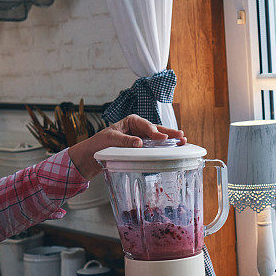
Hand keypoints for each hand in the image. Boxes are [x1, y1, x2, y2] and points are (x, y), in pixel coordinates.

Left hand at [67, 114, 185, 178]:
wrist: (92, 154)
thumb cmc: (99, 143)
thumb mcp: (110, 140)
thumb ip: (125, 141)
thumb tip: (139, 143)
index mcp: (131, 121)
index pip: (145, 125)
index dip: (154, 131)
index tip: (162, 137)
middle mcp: (138, 127)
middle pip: (156, 129)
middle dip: (169, 132)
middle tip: (181, 136)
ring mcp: (141, 137)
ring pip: (157, 137)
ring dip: (169, 139)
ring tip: (182, 141)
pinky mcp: (141, 147)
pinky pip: (154, 146)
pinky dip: (163, 147)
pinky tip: (173, 149)